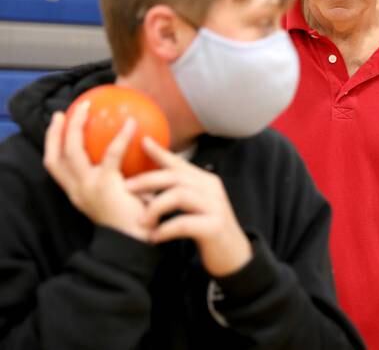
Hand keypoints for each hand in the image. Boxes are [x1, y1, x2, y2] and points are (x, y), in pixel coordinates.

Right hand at [43, 102, 150, 240]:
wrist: (137, 242)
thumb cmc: (137, 219)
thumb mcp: (122, 194)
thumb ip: (122, 176)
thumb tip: (140, 147)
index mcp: (78, 193)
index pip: (55, 167)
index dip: (52, 144)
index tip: (59, 123)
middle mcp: (77, 191)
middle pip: (55, 158)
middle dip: (55, 132)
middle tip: (65, 111)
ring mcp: (87, 188)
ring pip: (71, 151)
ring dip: (77, 127)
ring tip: (86, 108)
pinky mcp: (105, 185)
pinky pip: (111, 154)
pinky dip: (121, 136)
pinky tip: (132, 123)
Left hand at [125, 137, 251, 276]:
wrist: (233, 255)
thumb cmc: (209, 229)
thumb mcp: (197, 206)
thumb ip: (181, 192)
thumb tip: (153, 182)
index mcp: (206, 182)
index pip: (180, 163)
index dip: (160, 152)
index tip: (142, 141)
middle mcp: (212, 189)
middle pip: (176, 176)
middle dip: (148, 180)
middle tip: (126, 188)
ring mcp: (215, 207)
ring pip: (179, 195)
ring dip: (155, 207)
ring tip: (141, 221)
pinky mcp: (214, 227)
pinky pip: (184, 223)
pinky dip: (165, 229)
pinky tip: (154, 238)